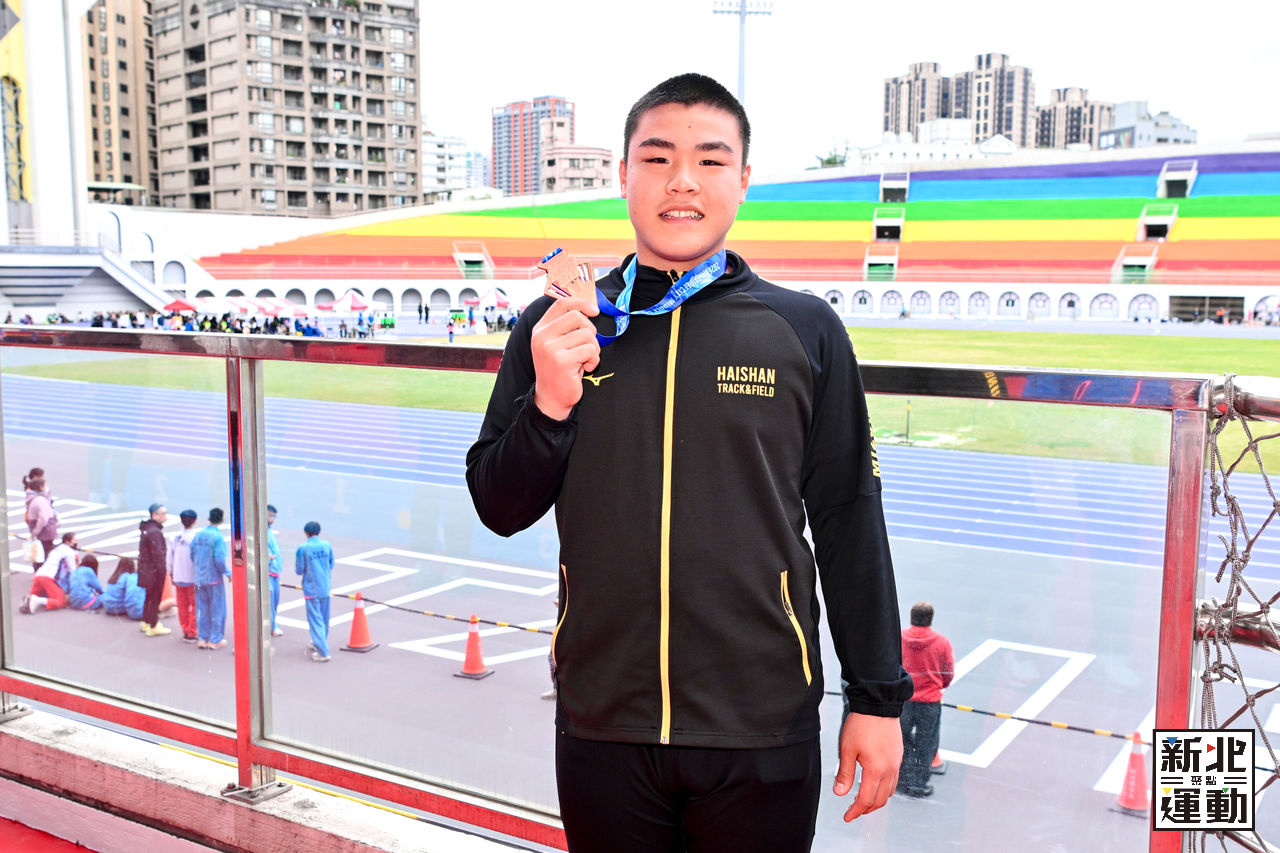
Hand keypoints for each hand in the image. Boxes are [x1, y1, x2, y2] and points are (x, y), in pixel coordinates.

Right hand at [530, 296, 599, 420]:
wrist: (551, 398)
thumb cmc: (560, 370)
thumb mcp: (557, 344)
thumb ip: (566, 327)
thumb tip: (589, 309)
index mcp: (540, 329)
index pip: (562, 304)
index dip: (581, 303)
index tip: (594, 311)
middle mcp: (542, 336)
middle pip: (577, 316)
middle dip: (590, 330)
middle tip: (588, 346)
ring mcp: (550, 348)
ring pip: (587, 334)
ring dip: (593, 348)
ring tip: (584, 360)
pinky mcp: (562, 361)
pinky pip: (590, 350)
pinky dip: (593, 360)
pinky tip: (584, 368)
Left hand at [833, 712, 902, 820]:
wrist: (878, 705)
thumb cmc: (862, 723)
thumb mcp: (847, 749)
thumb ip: (844, 773)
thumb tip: (840, 792)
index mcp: (877, 770)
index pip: (866, 799)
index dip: (856, 811)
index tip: (848, 816)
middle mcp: (890, 769)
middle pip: (881, 800)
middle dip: (867, 809)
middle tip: (854, 811)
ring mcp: (896, 763)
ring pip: (890, 792)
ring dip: (877, 800)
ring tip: (863, 800)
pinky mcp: (898, 756)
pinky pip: (894, 780)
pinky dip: (885, 789)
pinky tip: (875, 785)